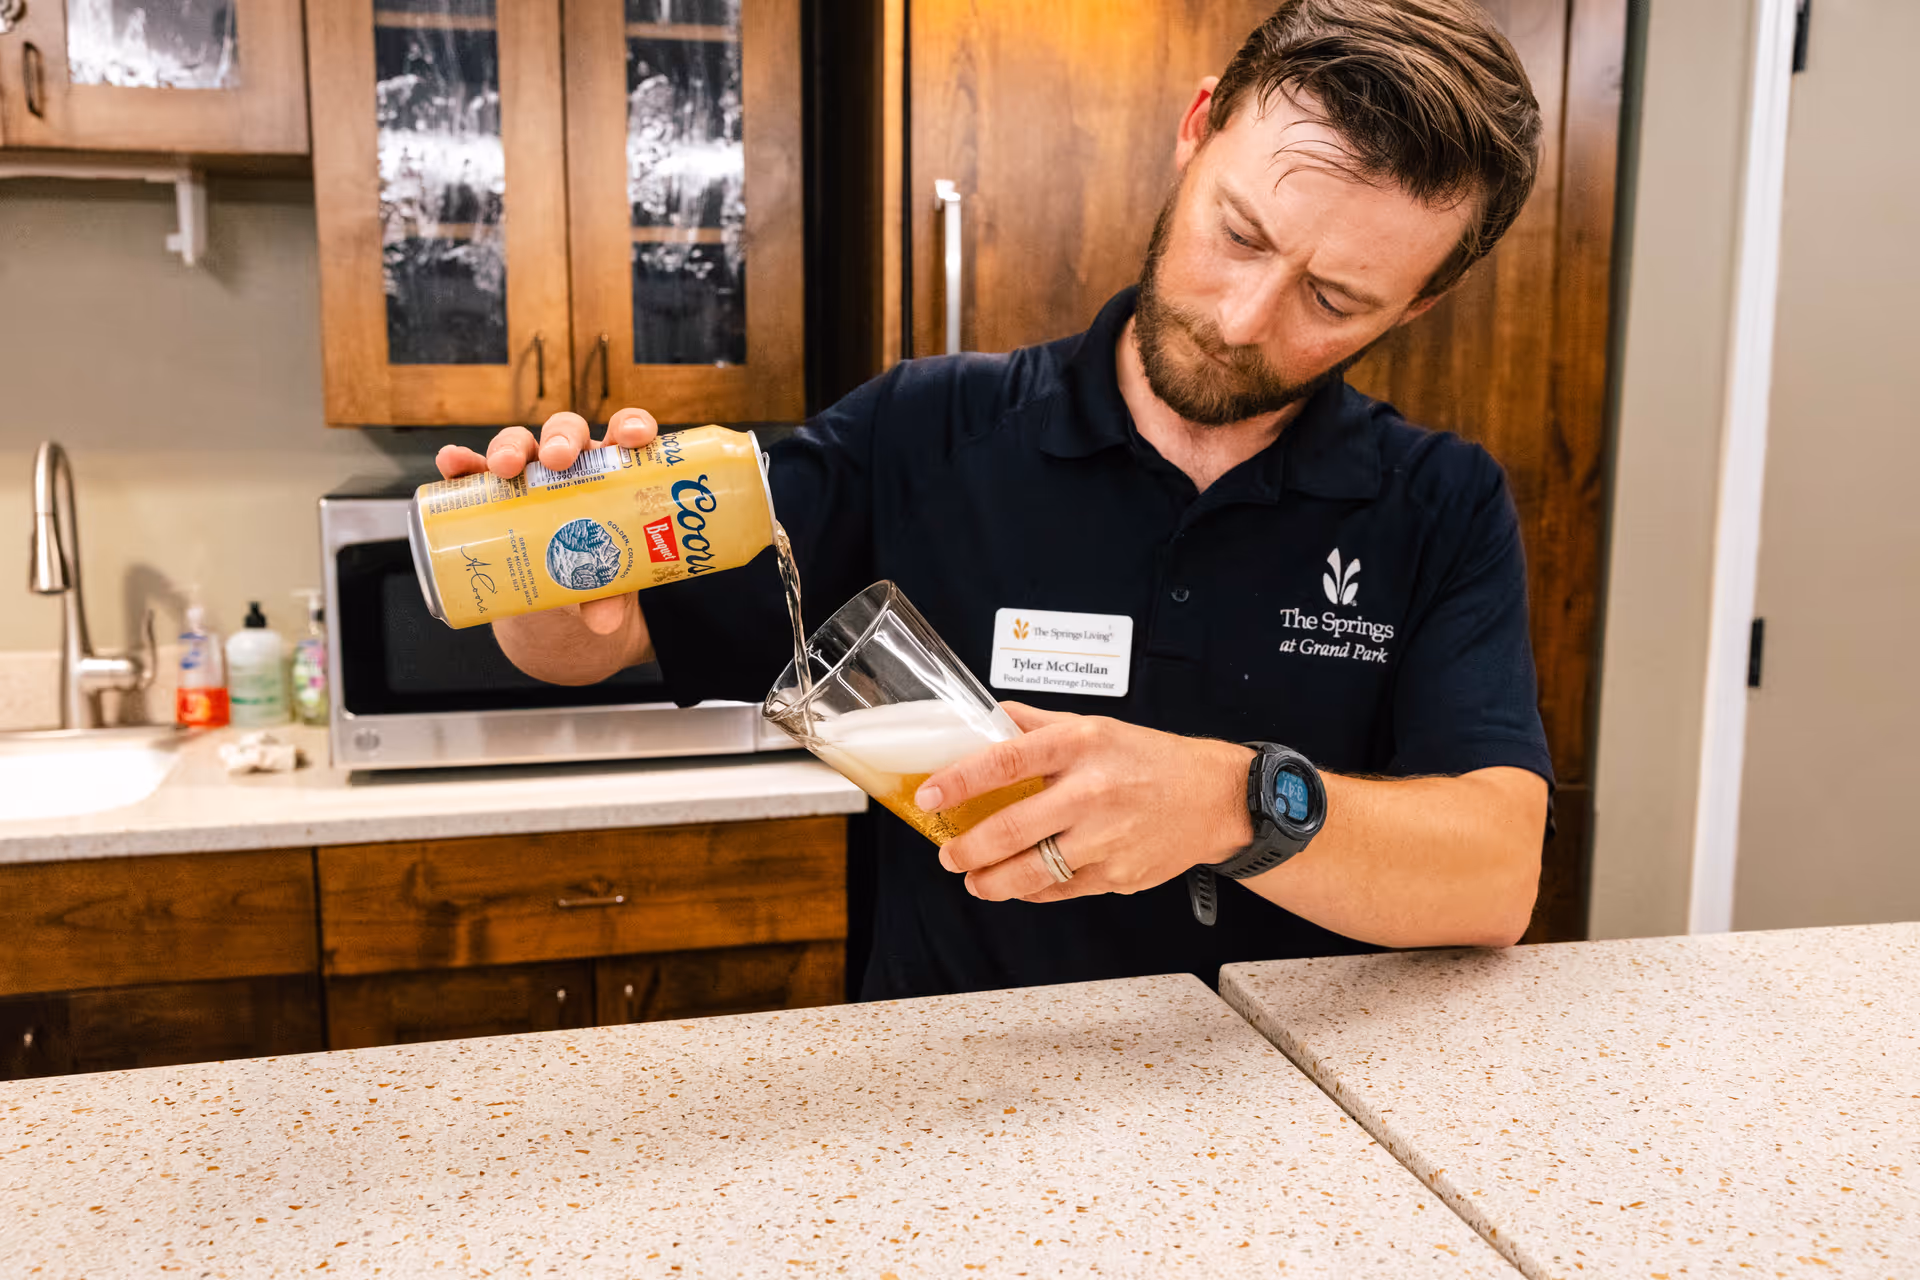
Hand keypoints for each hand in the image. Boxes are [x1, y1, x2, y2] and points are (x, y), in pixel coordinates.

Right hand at [433, 409, 660, 675]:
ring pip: (519, 444)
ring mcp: (527, 476)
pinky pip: (472, 472)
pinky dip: (461, 464)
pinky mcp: (489, 495)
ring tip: (504, 467)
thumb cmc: (590, 575)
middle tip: (558, 459)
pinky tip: (451, 464)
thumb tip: (604, 621)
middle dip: (561, 439)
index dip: (630, 426)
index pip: (624, 436)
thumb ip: (608, 597)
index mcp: (610, 474)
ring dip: (509, 447)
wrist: (551, 601)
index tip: (631, 437)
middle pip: (565, 434)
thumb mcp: (604, 587)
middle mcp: (569, 466)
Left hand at [922, 703, 1256, 903]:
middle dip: (966, 848)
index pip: (1005, 761)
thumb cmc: (1150, 760)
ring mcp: (1104, 839)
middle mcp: (1091, 792)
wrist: (1215, 798)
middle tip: (948, 853)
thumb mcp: (1095, 726)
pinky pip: (1059, 891)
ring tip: (975, 879)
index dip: (959, 781)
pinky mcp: (1116, 876)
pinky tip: (1020, 884)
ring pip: (1030, 871)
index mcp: (1080, 746)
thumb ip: (1037, 725)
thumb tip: (985, 719)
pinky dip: (1031, 890)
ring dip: (991, 881)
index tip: (929, 796)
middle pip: (1010, 828)